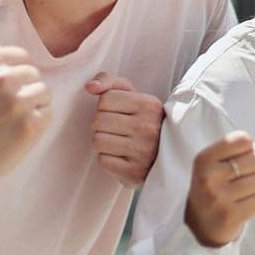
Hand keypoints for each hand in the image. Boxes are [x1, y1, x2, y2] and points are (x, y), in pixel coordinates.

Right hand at [0, 46, 51, 190]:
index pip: (19, 56)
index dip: (20, 69)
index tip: (16, 82)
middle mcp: (0, 81)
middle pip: (34, 74)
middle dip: (27, 88)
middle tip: (14, 107)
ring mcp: (17, 103)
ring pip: (45, 92)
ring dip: (36, 105)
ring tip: (19, 119)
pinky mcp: (30, 124)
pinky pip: (48, 114)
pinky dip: (39, 123)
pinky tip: (22, 131)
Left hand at [86, 72, 164, 187]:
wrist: (165, 156)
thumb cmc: (142, 121)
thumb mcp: (132, 95)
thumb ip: (110, 82)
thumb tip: (89, 87)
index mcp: (150, 105)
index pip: (105, 99)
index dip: (106, 106)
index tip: (119, 113)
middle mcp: (149, 127)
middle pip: (98, 121)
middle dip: (102, 125)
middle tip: (117, 129)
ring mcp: (144, 152)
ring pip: (97, 141)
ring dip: (102, 142)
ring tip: (117, 142)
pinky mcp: (135, 172)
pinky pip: (103, 161)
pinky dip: (107, 159)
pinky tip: (121, 157)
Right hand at [184, 131, 254, 247]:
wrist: (201, 225)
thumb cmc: (217, 187)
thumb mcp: (223, 164)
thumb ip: (251, 152)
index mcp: (204, 159)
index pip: (242, 139)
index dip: (249, 149)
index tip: (238, 160)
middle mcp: (208, 177)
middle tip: (239, 180)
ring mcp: (218, 198)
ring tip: (241, 194)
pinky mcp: (231, 216)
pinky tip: (246, 205)